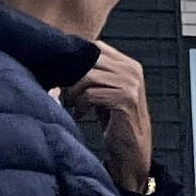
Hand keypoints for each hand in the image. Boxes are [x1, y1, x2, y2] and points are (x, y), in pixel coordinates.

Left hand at [64, 44, 152, 190]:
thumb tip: (62, 56)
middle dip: (71, 75)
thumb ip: (94, 71)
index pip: (95, 47)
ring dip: (73, 92)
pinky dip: (80, 104)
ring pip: (86, 76)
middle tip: (64, 92)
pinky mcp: (125, 100)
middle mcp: (132, 71)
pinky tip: (81, 113)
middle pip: (88, 60)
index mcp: (129, 64)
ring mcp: (131, 85)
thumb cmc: (114, 118)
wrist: (132, 147)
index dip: (75, 59)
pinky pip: (90, 94)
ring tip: (71, 104)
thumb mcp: (106, 89)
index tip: (64, 75)